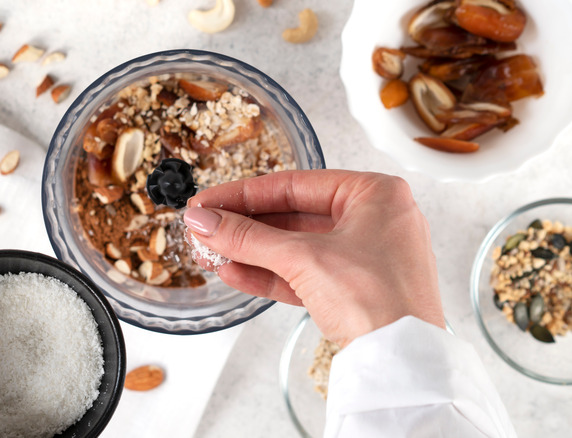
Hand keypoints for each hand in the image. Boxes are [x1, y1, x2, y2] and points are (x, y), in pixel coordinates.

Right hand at [183, 169, 444, 346]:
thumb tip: (207, 222)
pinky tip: (236, 273)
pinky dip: (270, 274)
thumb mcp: (304, 259)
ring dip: (251, 252)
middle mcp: (374, 220)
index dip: (244, 194)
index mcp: (375, 194)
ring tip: (213, 252)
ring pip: (295, 247)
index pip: (295, 184)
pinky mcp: (354, 290)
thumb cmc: (382, 301)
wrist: (401, 364)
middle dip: (245, 226)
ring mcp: (365, 257)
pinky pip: (304, 274)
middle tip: (207, 227)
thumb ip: (248, 238)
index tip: (210, 201)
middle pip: (293, 215)